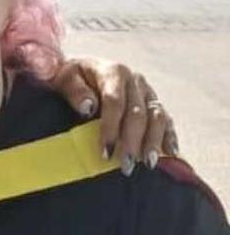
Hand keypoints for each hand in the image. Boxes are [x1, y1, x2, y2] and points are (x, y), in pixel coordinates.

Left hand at [50, 59, 177, 172]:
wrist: (78, 69)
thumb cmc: (67, 77)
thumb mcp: (63, 79)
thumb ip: (75, 91)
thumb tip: (88, 107)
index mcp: (112, 72)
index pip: (114, 102)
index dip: (111, 128)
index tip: (106, 152)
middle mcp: (133, 80)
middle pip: (138, 113)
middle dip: (133, 142)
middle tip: (127, 166)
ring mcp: (145, 90)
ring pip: (157, 116)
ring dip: (153, 141)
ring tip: (148, 163)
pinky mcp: (152, 101)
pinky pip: (165, 119)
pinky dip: (169, 136)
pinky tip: (170, 153)